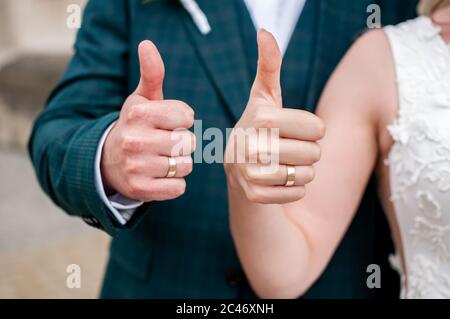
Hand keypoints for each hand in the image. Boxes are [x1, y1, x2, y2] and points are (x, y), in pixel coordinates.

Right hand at [101, 41, 195, 200]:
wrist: (108, 161)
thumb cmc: (135, 125)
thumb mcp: (141, 99)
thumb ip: (152, 73)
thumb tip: (147, 44)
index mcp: (138, 113)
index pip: (187, 115)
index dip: (182, 119)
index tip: (168, 122)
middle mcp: (134, 139)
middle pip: (189, 142)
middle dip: (182, 142)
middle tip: (164, 143)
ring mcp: (136, 167)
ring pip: (186, 166)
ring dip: (179, 164)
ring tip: (160, 159)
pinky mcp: (140, 190)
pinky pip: (179, 188)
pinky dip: (174, 184)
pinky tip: (159, 176)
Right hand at [224, 30, 324, 203]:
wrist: (237, 167)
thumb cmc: (259, 126)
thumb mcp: (264, 96)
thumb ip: (269, 66)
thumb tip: (264, 31)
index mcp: (261, 118)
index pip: (318, 128)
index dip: (313, 129)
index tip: (296, 130)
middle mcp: (251, 146)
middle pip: (315, 153)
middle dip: (309, 151)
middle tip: (289, 148)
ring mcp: (250, 173)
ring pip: (307, 175)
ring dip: (303, 170)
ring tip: (284, 163)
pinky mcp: (254, 195)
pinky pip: (297, 193)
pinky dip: (294, 188)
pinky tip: (277, 179)